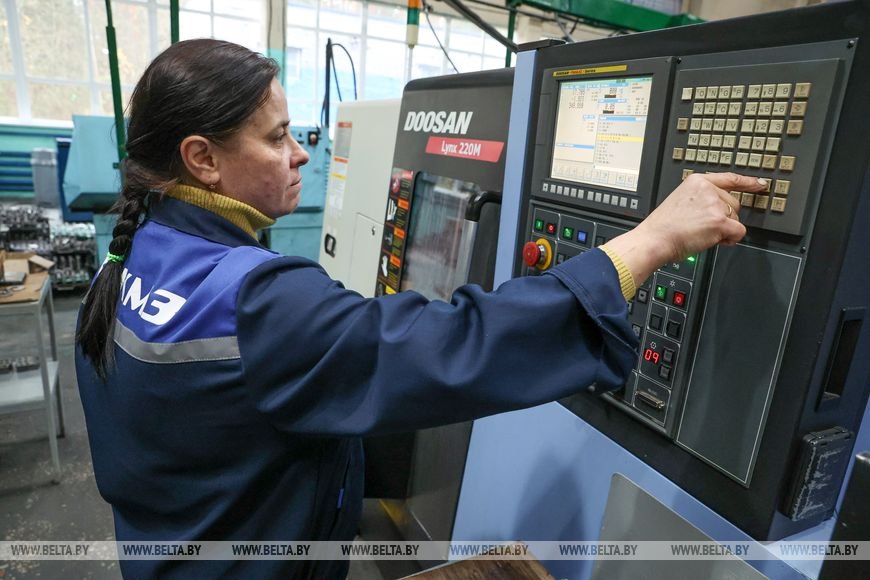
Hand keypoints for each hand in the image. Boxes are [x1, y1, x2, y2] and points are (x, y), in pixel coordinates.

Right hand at [603, 172, 766, 286]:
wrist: (656, 239)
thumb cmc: (664, 227)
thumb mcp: (681, 200)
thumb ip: (701, 198)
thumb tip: (721, 209)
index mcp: (697, 182)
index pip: (729, 179)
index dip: (748, 183)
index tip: (761, 184)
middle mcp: (708, 190)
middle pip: (734, 204)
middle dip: (724, 218)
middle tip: (702, 226)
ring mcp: (715, 205)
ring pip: (736, 219)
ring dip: (724, 230)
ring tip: (701, 233)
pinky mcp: (720, 221)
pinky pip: (738, 231)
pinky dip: (730, 239)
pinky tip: (713, 240)